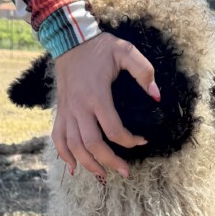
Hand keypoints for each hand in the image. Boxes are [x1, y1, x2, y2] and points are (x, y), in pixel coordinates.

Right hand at [52, 32, 160, 179]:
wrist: (70, 41)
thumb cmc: (100, 47)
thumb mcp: (125, 51)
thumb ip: (143, 71)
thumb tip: (156, 96)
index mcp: (97, 95)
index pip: (113, 129)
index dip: (129, 141)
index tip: (142, 141)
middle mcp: (79, 107)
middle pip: (91, 144)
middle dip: (109, 162)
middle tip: (125, 172)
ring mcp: (68, 111)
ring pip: (73, 146)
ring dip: (88, 164)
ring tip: (104, 175)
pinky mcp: (61, 112)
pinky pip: (58, 138)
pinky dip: (64, 155)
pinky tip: (74, 168)